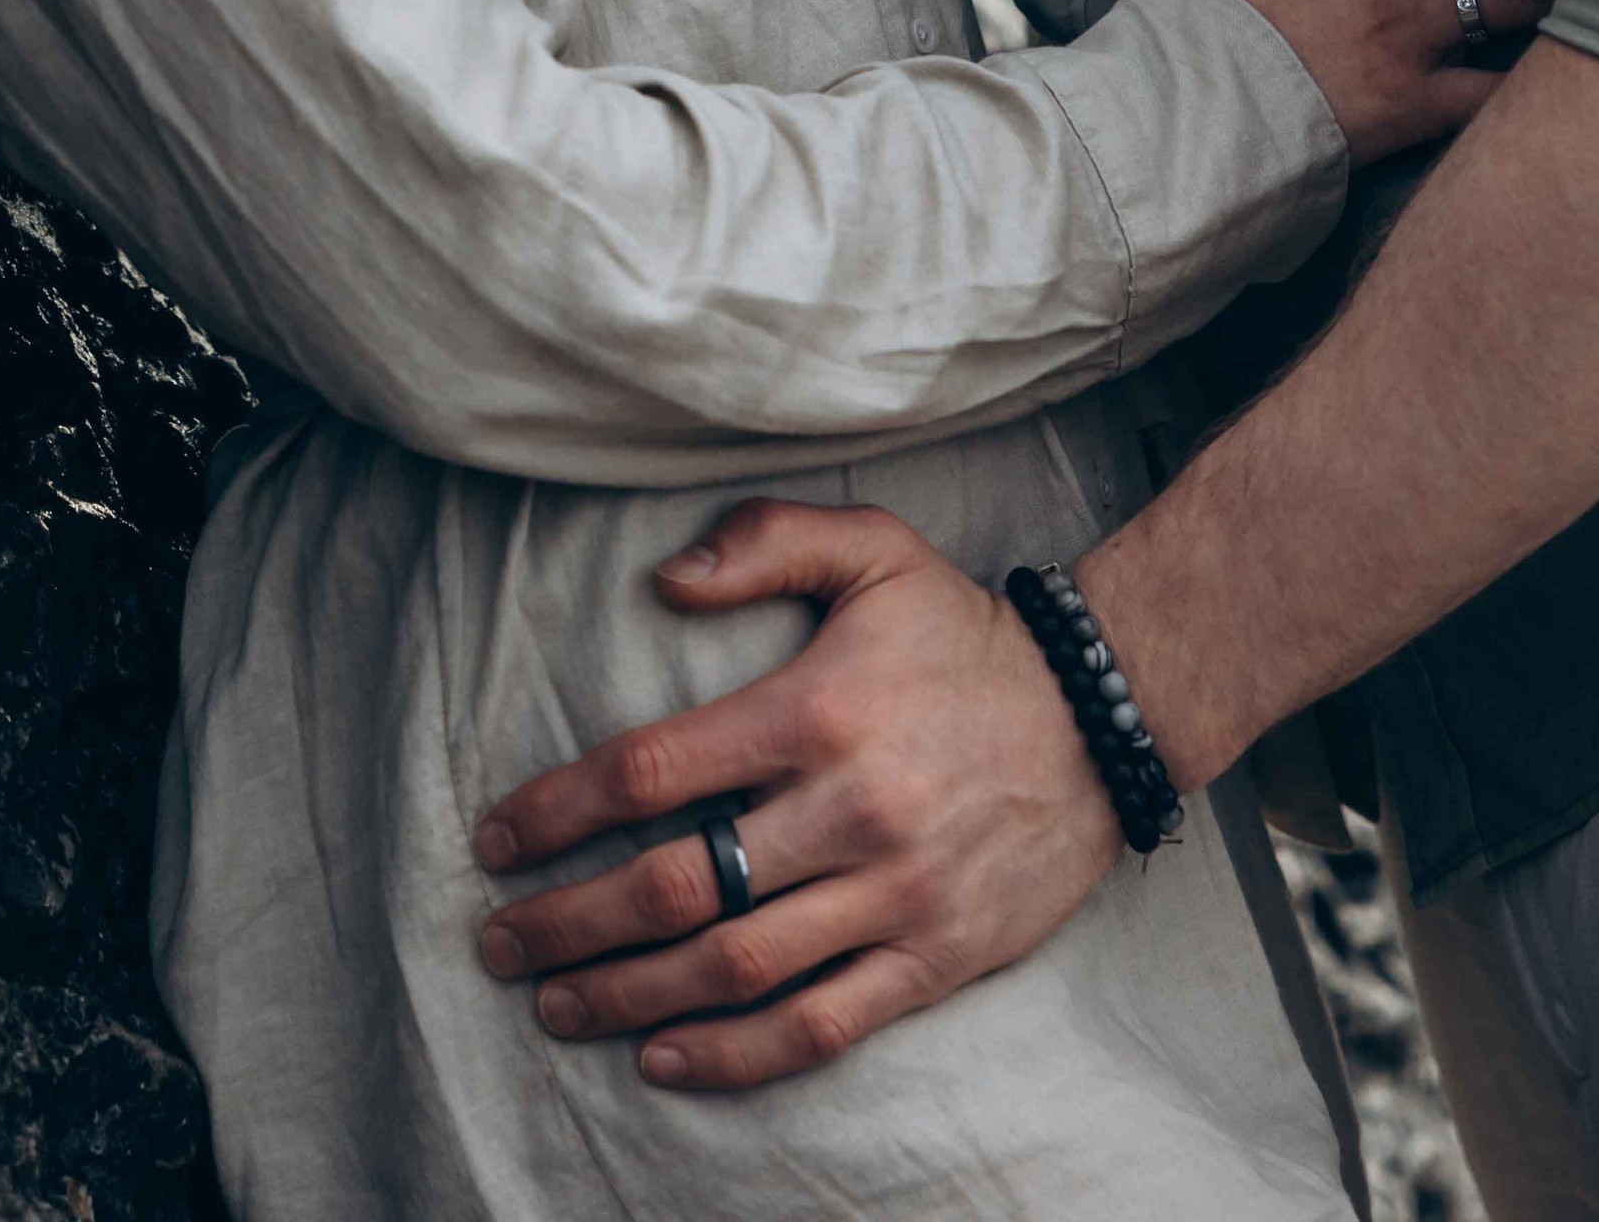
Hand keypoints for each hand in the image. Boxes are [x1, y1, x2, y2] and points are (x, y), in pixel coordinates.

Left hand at [474, 499, 1117, 1091]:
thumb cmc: (963, 632)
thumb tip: (663, 577)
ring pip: (734, 967)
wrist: (1103, 717)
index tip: (496, 840)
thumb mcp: (873, 548)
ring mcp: (891, 895)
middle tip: (501, 942)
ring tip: (557, 1004)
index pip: (651, 772)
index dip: (558, 811)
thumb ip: (763, 541)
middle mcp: (845, 811)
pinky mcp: (932, 957)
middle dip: (570, 922)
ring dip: (629, 996)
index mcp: (813, 711)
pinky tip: (665, 1058)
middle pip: (674, 886)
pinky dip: (735, 1054)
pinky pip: (820, 1024)